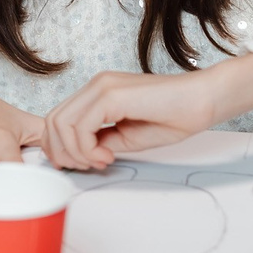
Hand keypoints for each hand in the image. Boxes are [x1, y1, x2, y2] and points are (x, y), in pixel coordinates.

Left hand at [41, 53, 252, 170]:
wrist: (201, 101)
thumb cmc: (173, 117)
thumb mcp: (127, 136)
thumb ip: (102, 141)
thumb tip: (81, 154)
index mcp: (98, 92)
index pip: (59, 118)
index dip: (61, 147)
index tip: (84, 164)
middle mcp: (95, 85)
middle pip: (52, 121)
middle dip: (62, 152)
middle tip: (87, 166)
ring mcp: (101, 87)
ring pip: (61, 124)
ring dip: (76, 152)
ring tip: (101, 161)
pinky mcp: (110, 94)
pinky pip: (81, 126)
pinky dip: (87, 148)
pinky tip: (108, 156)